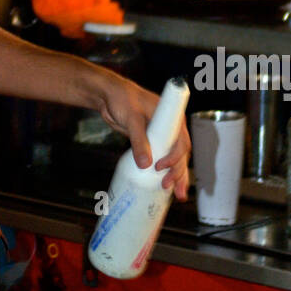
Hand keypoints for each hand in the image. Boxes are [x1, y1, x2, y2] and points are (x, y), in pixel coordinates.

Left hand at [84, 65, 189, 200]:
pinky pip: (160, 158)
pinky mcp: (151, 142)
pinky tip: (162, 184)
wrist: (108, 96)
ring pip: (173, 158)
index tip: (160, 167)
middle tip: (171, 188)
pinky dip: (163, 171)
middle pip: (180, 153)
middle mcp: (170, 127)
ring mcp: (161, 135)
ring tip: (176, 194)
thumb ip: (139, 140)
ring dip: (175, 175)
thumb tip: (145, 164)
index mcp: (171, 117)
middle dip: (178, 172)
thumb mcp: (132, 119)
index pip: (181, 142)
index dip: (174, 157)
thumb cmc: (122, 99)